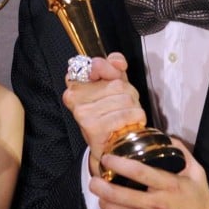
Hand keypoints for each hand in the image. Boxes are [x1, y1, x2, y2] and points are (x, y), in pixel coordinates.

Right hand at [62, 53, 145, 174]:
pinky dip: (134, 119)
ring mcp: (83, 111)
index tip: (116, 77)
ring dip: (133, 109)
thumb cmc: (109, 114)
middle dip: (129, 95)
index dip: (110, 69)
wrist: (107, 147)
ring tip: (125, 117)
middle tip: (122, 106)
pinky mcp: (93, 126)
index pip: (97, 64)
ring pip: (124, 99)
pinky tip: (128, 125)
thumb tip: (117, 61)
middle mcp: (74, 96)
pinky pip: (124, 115)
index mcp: (75, 83)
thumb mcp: (112, 87)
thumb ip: (114, 69)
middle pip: (118, 84)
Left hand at [88, 143, 208, 208]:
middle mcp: (157, 206)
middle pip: (119, 194)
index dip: (119, 163)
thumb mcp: (198, 175)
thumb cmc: (199, 204)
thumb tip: (166, 138)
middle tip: (94, 178)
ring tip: (100, 192)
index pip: (139, 172)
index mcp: (170, 187)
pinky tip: (114, 206)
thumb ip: (182, 154)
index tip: (107, 158)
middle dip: (101, 185)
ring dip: (103, 200)